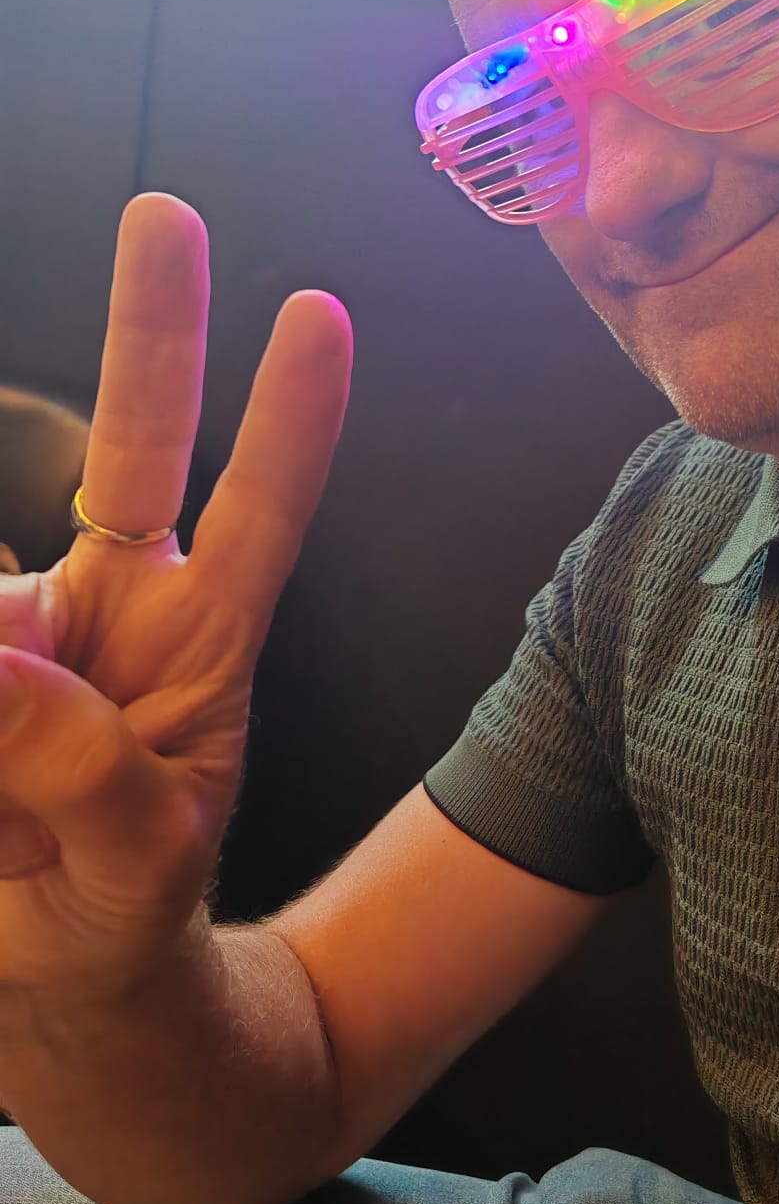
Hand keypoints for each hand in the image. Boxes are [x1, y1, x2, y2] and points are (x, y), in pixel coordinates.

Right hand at [0, 194, 350, 1017]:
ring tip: (22, 811)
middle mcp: (114, 608)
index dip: (291, 421)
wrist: (54, 990)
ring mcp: (25, 633)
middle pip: (136, 445)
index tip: (322, 315)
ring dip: (4, 653)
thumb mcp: (138, 869)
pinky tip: (2, 778)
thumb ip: (90, 780)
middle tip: (168, 212)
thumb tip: (5, 650)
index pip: (259, 512)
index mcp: (199, 645)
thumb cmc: (125, 916)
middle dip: (156, 329)